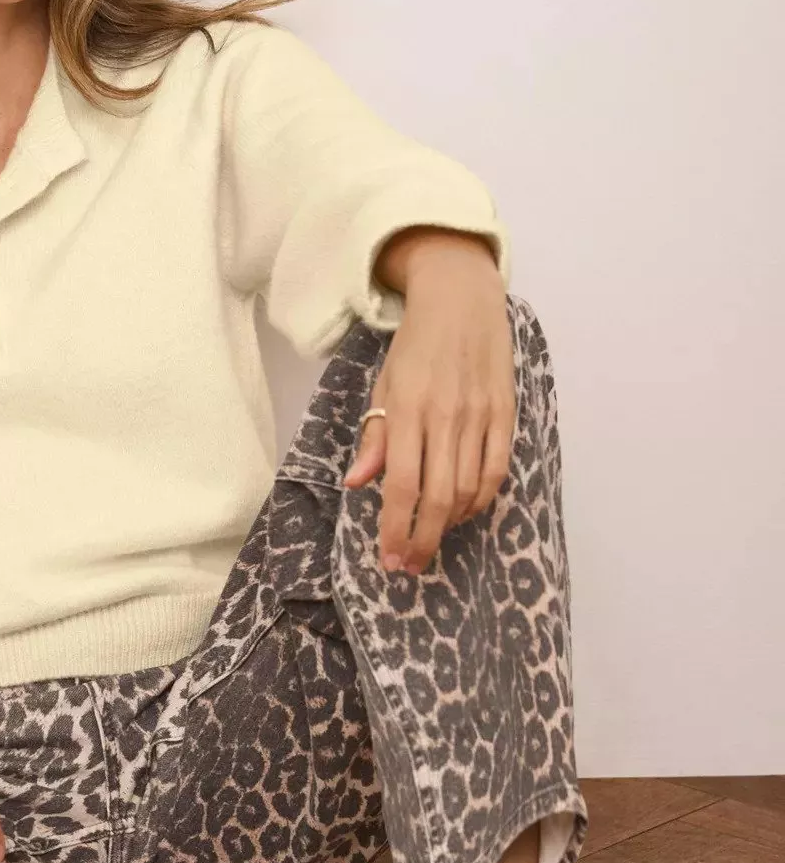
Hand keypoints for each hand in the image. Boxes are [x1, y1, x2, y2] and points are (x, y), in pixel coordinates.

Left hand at [342, 232, 513, 575]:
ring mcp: (479, 415)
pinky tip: (465, 511)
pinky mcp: (506, 412)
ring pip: (468, 489)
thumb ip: (374, 436)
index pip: (401, 485)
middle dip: (422, 540)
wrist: (461, 298)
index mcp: (407, 409)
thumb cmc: (414, 346)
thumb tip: (357, 483)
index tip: (388, 559)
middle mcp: (445, 416)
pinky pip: (496, 469)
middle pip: (438, 497)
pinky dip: (481, 499)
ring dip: (450, 524)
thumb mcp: (382, 384)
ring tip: (431, 539)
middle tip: (409, 565)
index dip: (394, 528)